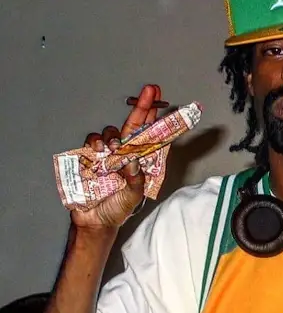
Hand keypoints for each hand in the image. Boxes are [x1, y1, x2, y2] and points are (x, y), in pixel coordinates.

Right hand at [71, 84, 168, 229]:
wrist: (95, 222)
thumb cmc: (118, 209)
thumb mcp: (133, 197)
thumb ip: (135, 180)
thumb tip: (133, 161)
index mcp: (140, 162)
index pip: (150, 136)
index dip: (156, 119)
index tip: (163, 102)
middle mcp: (125, 154)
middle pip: (134, 125)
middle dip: (142, 106)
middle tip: (150, 90)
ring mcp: (107, 154)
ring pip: (112, 132)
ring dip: (115, 134)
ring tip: (115, 147)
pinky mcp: (89, 158)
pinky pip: (92, 142)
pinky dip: (96, 142)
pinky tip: (100, 152)